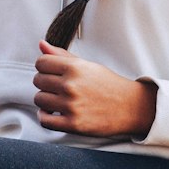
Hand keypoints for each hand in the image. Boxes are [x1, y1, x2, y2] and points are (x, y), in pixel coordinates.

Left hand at [32, 40, 156, 137]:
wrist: (131, 107)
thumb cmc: (109, 85)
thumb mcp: (88, 65)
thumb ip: (62, 55)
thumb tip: (41, 44)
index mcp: (75, 68)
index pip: (41, 62)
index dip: (44, 67)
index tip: (50, 72)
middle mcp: (71, 85)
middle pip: (38, 80)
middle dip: (44, 83)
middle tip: (56, 87)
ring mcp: (71, 105)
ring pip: (39, 99)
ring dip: (45, 100)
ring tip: (57, 100)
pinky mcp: (72, 124)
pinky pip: (45, 120)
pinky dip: (45, 117)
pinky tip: (53, 113)